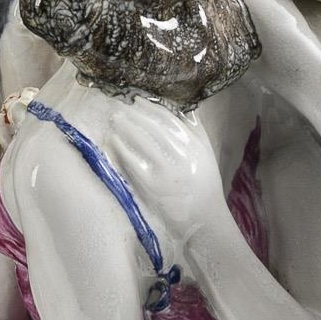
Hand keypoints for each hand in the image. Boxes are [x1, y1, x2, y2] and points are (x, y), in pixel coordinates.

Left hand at [101, 100, 231, 235]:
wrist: (206, 219)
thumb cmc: (205, 185)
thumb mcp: (206, 153)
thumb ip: (196, 130)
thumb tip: (183, 106)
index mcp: (196, 144)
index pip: (170, 118)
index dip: (151, 107)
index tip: (137, 100)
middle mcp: (183, 154)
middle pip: (153, 127)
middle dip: (134, 114)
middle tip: (118, 107)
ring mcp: (167, 170)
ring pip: (143, 141)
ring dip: (126, 128)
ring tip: (114, 120)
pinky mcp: (153, 186)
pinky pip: (134, 163)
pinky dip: (123, 149)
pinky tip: (113, 141)